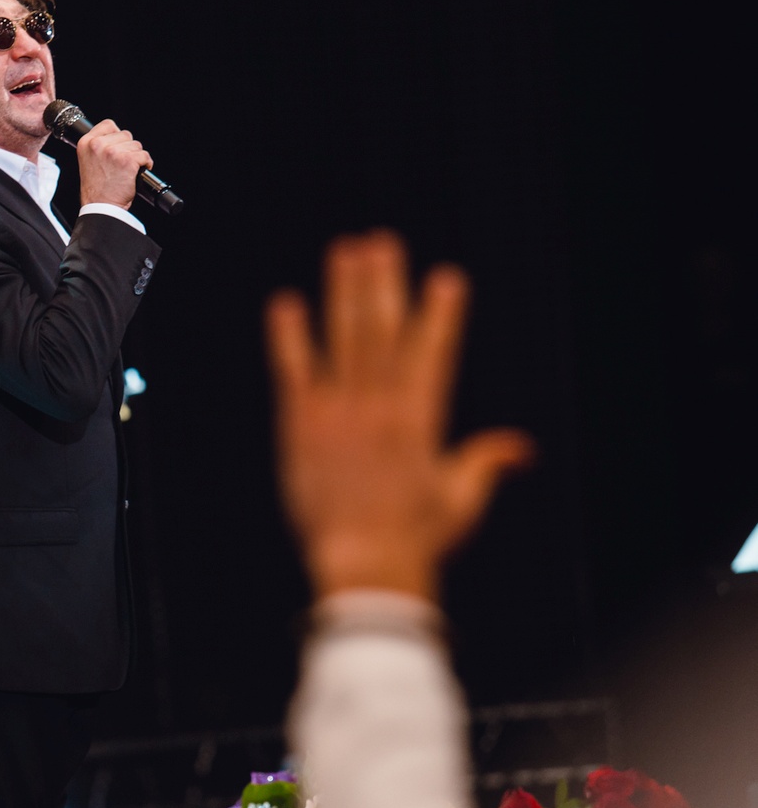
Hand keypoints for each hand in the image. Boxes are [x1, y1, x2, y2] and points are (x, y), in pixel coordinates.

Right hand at [76, 118, 152, 209]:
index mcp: (86, 143)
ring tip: (126, 170)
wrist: (100, 206)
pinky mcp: (127, 161)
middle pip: (125, 134)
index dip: (116, 135)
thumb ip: (98, 146)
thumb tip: (116, 138)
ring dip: (136, 157)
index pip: (108, 124)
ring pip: (136, 145)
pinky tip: (136, 172)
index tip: (118, 145)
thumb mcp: (87, 161)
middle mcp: (98, 144)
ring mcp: (113, 152)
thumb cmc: (96, 189)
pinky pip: (144, 156)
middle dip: (127, 148)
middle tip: (121, 164)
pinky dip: (145, 164)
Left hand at [266, 230, 533, 600]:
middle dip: (384, 283)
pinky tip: (285, 303)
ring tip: (345, 252)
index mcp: (421, 419)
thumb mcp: (461, 500)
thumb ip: (486, 463)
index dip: (439, 314)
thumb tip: (522, 447)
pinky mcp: (301, 425)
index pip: (433, 353)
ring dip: (344, 292)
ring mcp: (338, 411)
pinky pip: (293, 370)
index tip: (446, 278)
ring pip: (343, 338)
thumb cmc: (415, 540)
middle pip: (383, 331)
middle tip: (381, 242)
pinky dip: (288, 336)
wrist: (363, 566)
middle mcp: (380, 406)